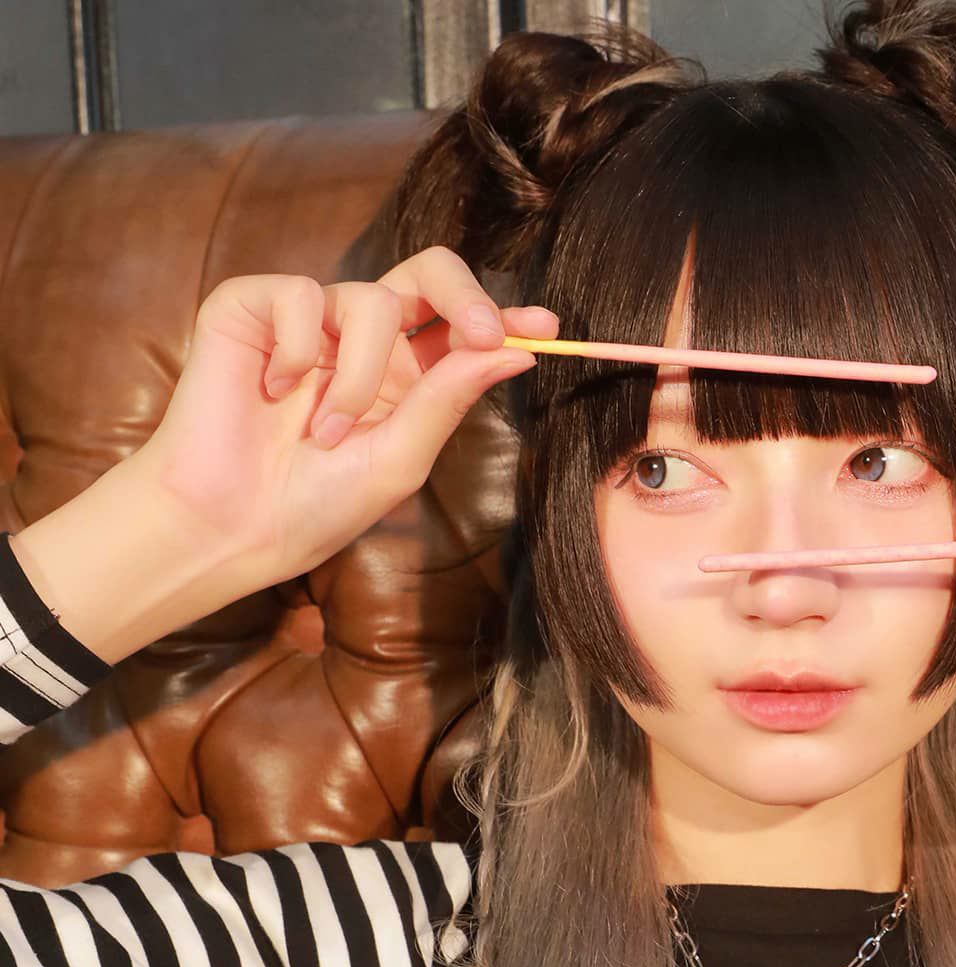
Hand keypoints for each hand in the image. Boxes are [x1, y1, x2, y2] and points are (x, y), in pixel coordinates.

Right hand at [133, 246, 556, 593]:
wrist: (230, 525)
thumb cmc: (313, 505)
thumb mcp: (398, 458)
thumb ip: (449, 399)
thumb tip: (518, 352)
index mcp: (407, 379)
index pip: (461, 329)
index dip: (504, 319)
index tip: (546, 327)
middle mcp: (363, 342)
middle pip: (428, 273)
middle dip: (462, 294)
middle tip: (480, 333)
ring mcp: (309, 321)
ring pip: (367, 298)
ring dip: (356, 376)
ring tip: (324, 432)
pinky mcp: (252, 307)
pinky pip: (297, 294)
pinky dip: (295, 349)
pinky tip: (272, 392)